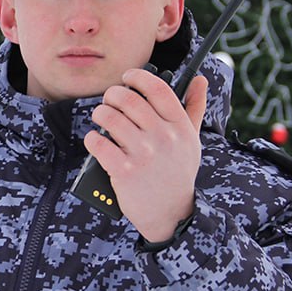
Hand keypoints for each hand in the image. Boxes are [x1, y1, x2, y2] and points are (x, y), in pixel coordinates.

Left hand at [82, 69, 207, 242]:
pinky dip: (92, 138)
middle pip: (128, 99)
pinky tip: (94, 139)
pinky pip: (98, 143)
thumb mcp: (192, 141)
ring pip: (109, 118)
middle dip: (112, 95)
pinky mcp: (123, 171)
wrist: (170, 213)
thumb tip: (200, 80)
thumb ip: (195, 108)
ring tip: (101, 117)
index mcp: (179, 126)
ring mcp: (143, 154)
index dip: (138, 77)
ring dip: (100, 113)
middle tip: (109, 101)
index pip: (157, 89)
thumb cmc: (178, 172)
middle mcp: (162, 137)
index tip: (127, 77)